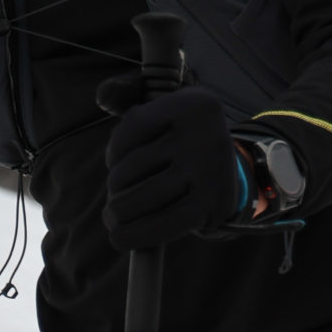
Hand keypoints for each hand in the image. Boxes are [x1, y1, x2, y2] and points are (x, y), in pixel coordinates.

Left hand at [100, 81, 243, 250]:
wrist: (228, 173)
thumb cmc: (180, 140)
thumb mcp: (163, 109)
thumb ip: (128, 94)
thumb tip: (103, 94)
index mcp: (192, 104)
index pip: (133, 126)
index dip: (114, 151)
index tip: (116, 162)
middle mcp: (204, 134)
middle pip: (132, 167)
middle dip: (115, 187)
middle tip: (115, 198)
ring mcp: (209, 171)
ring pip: (142, 197)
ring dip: (119, 212)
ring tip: (115, 216)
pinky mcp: (210, 205)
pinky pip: (163, 224)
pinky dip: (136, 235)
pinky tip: (120, 238)